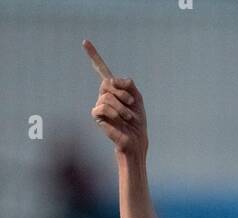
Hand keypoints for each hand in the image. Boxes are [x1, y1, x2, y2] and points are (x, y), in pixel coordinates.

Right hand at [83, 38, 147, 156]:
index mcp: (114, 89)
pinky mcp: (96, 115)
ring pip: (107, 96)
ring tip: (128, 118)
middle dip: (123, 94)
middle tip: (131, 105)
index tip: (85, 42)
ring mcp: (99, 104)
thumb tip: (111, 80)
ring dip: (122, 107)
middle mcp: (104, 94)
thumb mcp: (137, 98)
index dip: (94, 56)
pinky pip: (103, 106)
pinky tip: (119, 122)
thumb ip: (127, 84)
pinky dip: (115, 114)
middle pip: (109, 82)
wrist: (136, 140)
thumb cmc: (137, 122)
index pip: (102, 70)